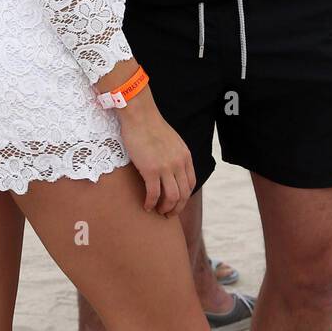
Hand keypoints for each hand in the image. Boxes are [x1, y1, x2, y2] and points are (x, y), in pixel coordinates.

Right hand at [118, 90, 195, 216]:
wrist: (140, 115)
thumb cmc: (151, 126)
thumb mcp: (172, 141)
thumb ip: (175, 155)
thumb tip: (171, 168)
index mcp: (185, 156)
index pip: (191, 183)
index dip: (184, 197)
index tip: (176, 203)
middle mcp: (179, 163)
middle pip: (183, 194)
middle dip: (176, 208)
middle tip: (168, 214)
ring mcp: (166, 167)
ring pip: (171, 198)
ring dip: (165, 209)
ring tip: (158, 212)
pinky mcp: (150, 170)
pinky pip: (154, 194)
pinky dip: (151, 203)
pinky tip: (146, 206)